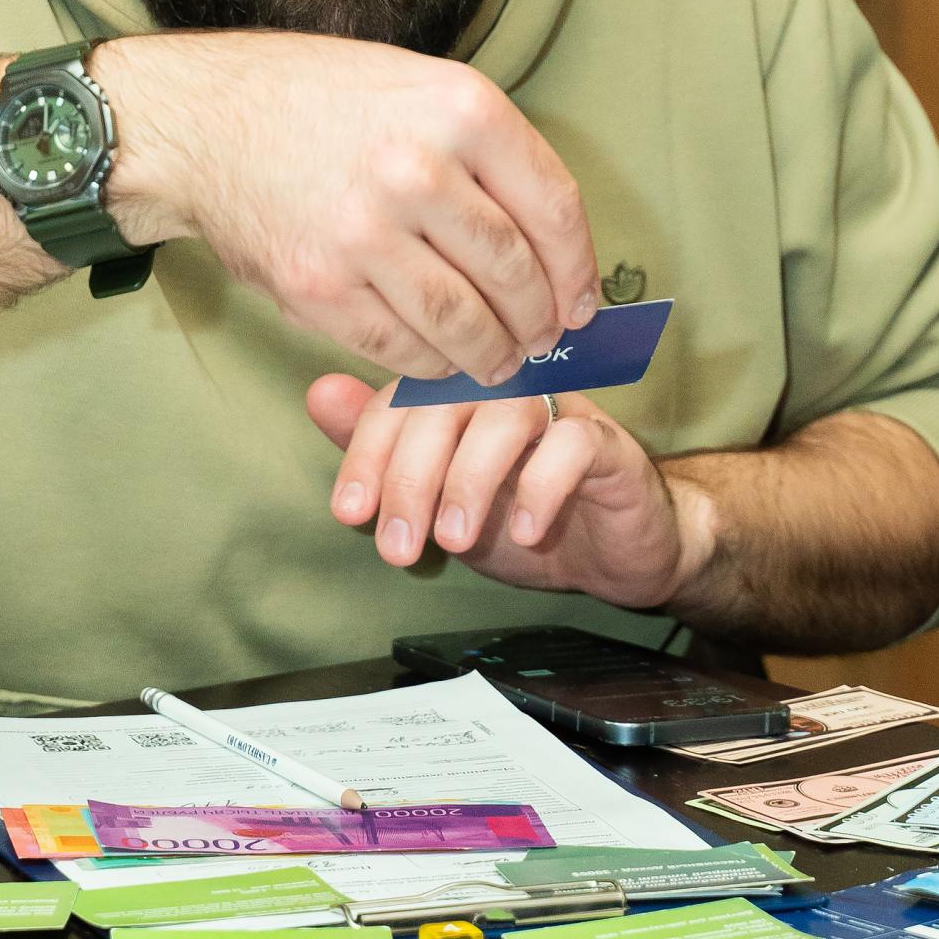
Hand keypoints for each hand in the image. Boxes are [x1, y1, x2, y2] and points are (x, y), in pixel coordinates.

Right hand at [99, 31, 599, 383]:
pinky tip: (439, 360)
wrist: (199, 122)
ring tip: (499, 362)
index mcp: (460, 109)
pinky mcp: (320, 287)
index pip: (555, 209)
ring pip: (465, 324)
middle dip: (540, 321)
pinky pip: (402, 347)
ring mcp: (366, 233)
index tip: (583, 302)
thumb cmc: (312, 100)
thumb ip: (484, 152)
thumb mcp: (414, 87)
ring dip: (493, 356)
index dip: (579, 269)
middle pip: (515, 274)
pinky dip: (430, 366)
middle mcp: (419, 169)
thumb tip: (549, 242)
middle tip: (543, 339)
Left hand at [307, 375, 715, 605]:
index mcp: (459, 394)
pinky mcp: (608, 444)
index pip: (400, 399)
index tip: (350, 512)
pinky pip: (574, 445)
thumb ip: (385, 451)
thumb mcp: (440, 498)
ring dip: (470, 480)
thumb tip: (319, 394)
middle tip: (398, 545)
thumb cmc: (524, 516)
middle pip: (446, 400)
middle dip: (411, 476)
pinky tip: (524, 532)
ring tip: (454, 539)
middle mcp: (505, 388)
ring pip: (506, 415)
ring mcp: (559, 410)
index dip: (366, 453)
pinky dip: (542, 487)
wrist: (619, 550)